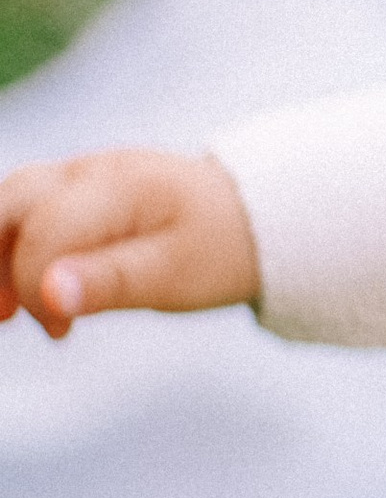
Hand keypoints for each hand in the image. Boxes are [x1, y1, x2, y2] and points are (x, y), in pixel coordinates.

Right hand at [0, 149, 259, 339]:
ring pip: (11, 202)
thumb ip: (112, 282)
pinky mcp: (77, 187)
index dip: (35, 283)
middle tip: (7, 319)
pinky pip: (26, 209)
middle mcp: (95, 168)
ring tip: (10, 314)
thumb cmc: (215, 249)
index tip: (58, 329)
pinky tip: (30, 293)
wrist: (249, 219)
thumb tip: (50, 295)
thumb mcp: (176, 276)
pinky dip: (14, 249)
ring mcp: (83, 172)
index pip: (48, 228)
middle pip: (12, 201)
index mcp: (124, 186)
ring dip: (0, 257)